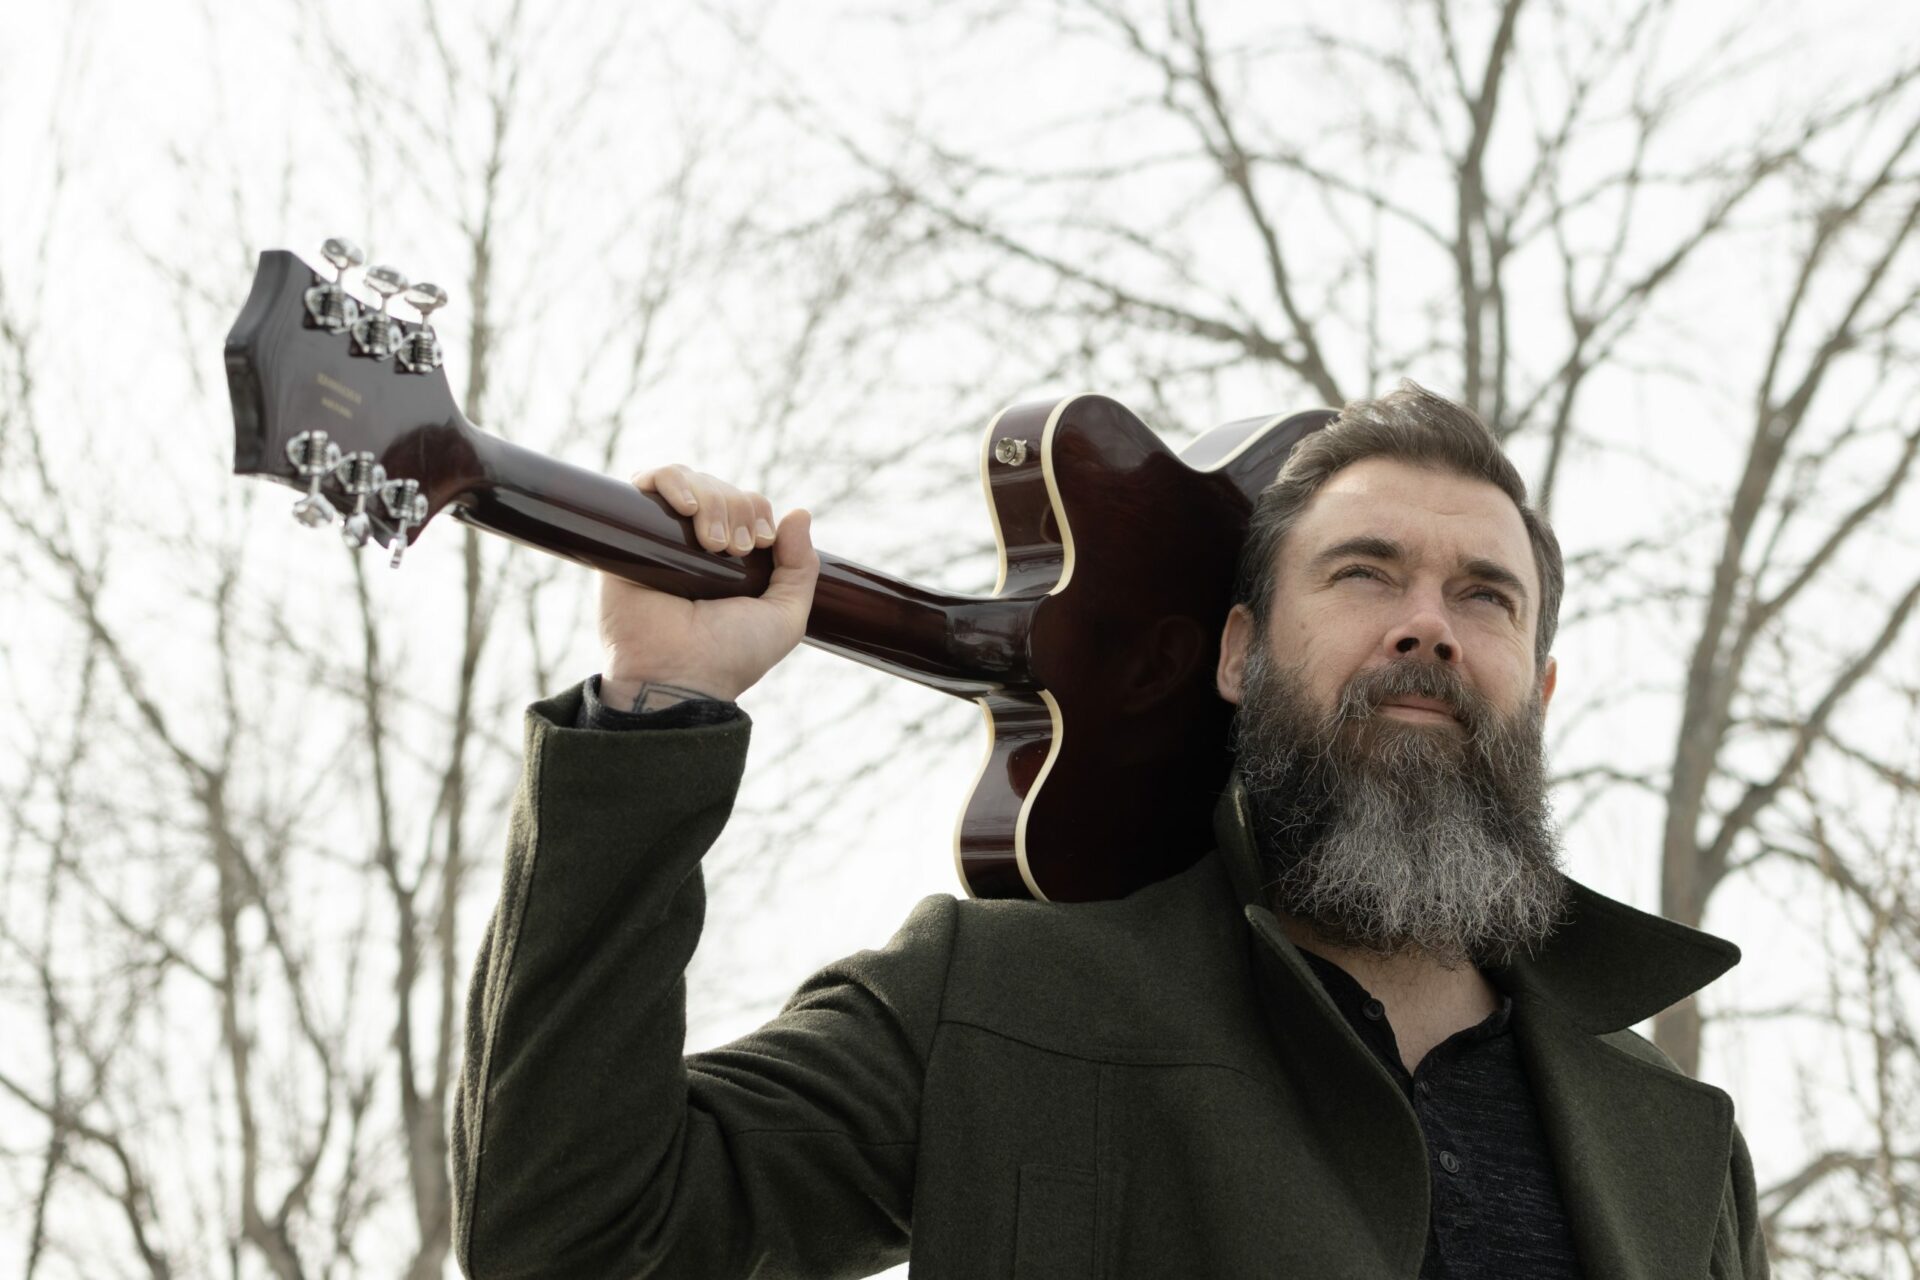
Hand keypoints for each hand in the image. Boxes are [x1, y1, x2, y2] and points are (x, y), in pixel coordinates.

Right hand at [598, 465, 818, 706]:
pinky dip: (670, 480)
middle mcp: (694, 543)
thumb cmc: (730, 654)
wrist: (679, 675)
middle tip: (733, 550)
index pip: (748, 503)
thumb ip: (800, 567)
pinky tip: (685, 507)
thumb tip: (798, 512)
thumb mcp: (785, 615)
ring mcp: (661, 537)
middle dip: (736, 509)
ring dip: (711, 501)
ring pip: (690, 481)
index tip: (759, 544)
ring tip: (711, 542)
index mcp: (731, 559)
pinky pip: (647, 481)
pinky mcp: (627, 535)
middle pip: (722, 489)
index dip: (757, 512)